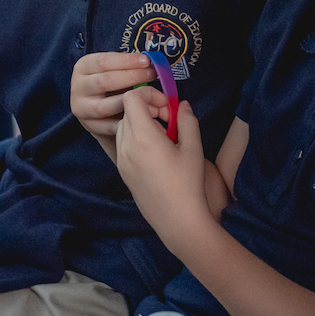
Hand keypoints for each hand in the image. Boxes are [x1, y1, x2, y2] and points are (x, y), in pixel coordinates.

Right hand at [70, 52, 153, 159]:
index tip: (146, 61)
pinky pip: (109, 125)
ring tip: (149, 96)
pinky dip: (125, 121)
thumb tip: (150, 63)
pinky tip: (141, 115)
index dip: (127, 60)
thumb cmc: (111, 84)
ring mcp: (81, 107)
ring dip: (129, 101)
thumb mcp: (114, 69)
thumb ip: (127, 65)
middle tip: (152, 75)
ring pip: (105, 106)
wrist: (99, 110)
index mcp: (83, 67)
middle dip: (132, 77)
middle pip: (105, 81)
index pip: (104, 61)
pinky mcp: (88, 126)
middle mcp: (78, 86)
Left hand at [115, 90, 206, 243]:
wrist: (176, 220)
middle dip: (147, 108)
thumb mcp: (193, 148)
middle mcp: (126, 147)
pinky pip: (123, 144)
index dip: (148, 95)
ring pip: (124, 127)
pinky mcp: (122, 171)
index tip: (167, 108)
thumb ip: (186, 120)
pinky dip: (136, 138)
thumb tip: (182, 105)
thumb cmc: (188, 184)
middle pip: (127, 112)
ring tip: (164, 136)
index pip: (131, 99)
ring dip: (141, 123)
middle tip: (169, 121)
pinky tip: (156, 152)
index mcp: (143, 137)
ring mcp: (121, 160)